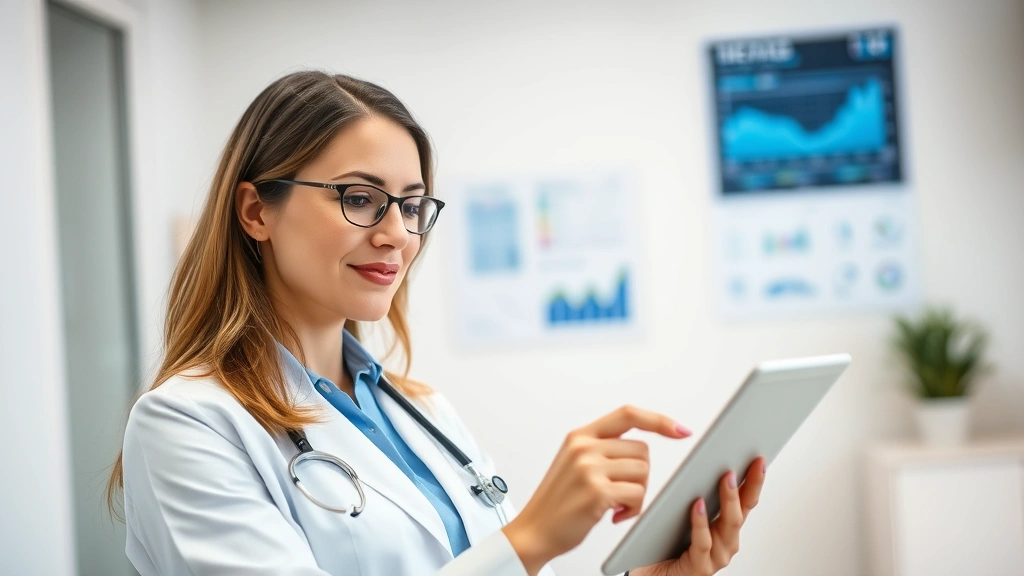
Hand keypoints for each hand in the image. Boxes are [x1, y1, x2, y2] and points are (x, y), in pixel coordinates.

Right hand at [502, 406, 690, 574]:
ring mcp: (589, 468)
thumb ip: (601, 448)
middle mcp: (584, 447)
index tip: (681, 430)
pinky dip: (633, 510)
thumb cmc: (558, 502)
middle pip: (642, 450)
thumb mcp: (573, 462)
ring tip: (616, 505)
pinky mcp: (597, 491)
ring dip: (637, 494)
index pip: (628, 415)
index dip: (658, 420)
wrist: (535, 530)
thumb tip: (641, 448)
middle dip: (640, 475)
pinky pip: (637, 495)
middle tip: (622, 493)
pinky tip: (615, 516)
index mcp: (580, 436)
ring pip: (643, 472)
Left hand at [630, 457, 766, 575]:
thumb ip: (699, 496)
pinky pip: (702, 542)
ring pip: (727, 525)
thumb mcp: (685, 515)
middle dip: (749, 485)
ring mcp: (716, 557)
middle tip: (749, 462)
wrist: (652, 575)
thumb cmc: (667, 544)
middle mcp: (726, 543)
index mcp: (726, 528)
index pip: (746, 501)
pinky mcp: (700, 567)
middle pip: (743, 510)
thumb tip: (703, 463)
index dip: (755, 481)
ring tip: (726, 477)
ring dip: (729, 499)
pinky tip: (698, 505)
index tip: (759, 458)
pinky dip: (701, 522)